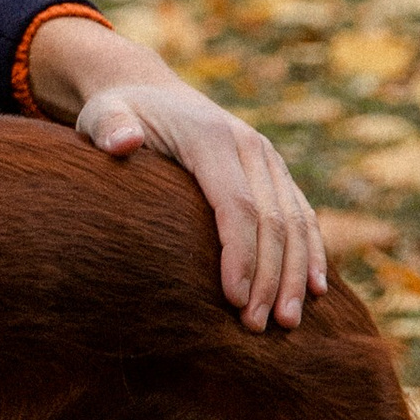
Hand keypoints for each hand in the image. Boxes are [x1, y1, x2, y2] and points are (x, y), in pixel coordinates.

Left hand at [28, 15, 327, 331]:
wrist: (151, 91)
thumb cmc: (121, 113)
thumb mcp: (104, 114)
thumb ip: (109, 127)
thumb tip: (122, 142)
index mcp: (212, 138)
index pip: (235, 204)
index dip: (239, 254)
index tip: (235, 300)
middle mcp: (250, 147)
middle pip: (272, 220)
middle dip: (270, 277)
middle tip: (258, 327)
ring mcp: (269, 160)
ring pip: (296, 222)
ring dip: (295, 274)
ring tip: (287, 324)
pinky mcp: (276, 173)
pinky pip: (303, 216)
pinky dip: (312, 253)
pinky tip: (315, 291)